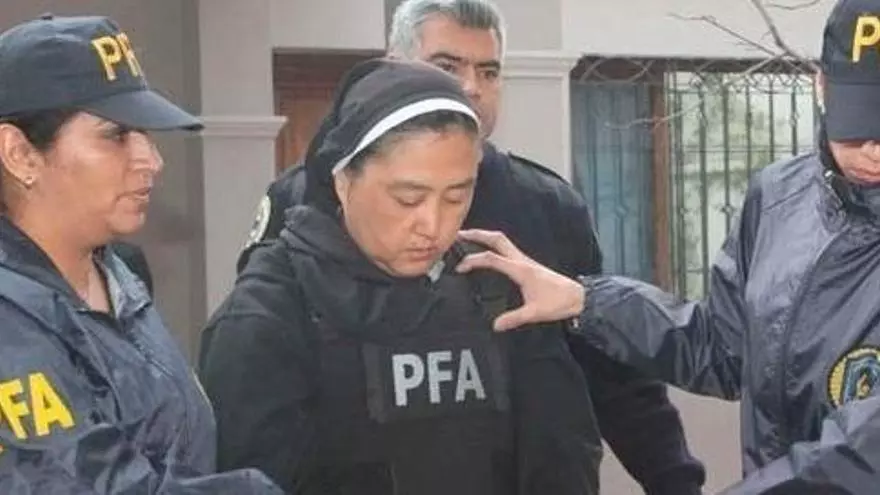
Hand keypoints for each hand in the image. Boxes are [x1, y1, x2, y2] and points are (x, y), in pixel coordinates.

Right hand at [455, 229, 585, 331]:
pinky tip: (486, 252)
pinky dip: (492, 245)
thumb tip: (495, 326)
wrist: (577, 297)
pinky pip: (506, 249)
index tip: (459, 268)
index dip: (473, 261)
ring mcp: (524, 260)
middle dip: (477, 234)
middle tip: (458, 235)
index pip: (491, 259)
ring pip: (502, 241)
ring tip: (467, 239)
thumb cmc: (558, 302)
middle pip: (497, 239)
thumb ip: (514, 319)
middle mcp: (521, 261)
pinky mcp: (526, 264)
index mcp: (521, 270)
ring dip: (484, 237)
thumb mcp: (535, 313)